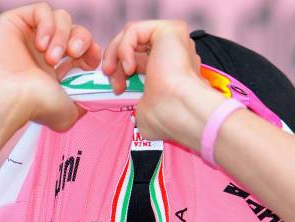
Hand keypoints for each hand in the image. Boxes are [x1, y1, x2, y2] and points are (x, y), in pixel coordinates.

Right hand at [0, 2, 100, 137]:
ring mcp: (30, 35)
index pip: (85, 50)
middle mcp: (45, 51)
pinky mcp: (16, 21)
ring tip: (50, 56)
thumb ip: (84, 104)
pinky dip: (48, 24)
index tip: (90, 64)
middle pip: (77, 30)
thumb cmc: (34, 106)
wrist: (8, 98)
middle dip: (81, 40)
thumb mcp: (69, 113)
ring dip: (62, 35)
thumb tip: (92, 100)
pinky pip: (42, 9)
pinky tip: (41, 44)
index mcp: (58, 70)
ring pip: (62, 18)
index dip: (92, 52)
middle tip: (73, 54)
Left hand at [102, 20, 223, 148]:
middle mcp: (176, 54)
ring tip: (113, 73)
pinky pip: (134, 30)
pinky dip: (123, 48)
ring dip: (115, 55)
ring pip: (132, 36)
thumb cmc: (168, 118)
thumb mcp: (145, 110)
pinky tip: (128, 67)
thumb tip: (137, 108)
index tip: (116, 90)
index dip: (121, 73)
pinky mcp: (170, 30)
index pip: (140, 61)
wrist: (180, 112)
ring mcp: (175, 41)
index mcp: (172, 72)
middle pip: (134, 47)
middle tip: (114, 84)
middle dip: (116, 64)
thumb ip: (139, 102)